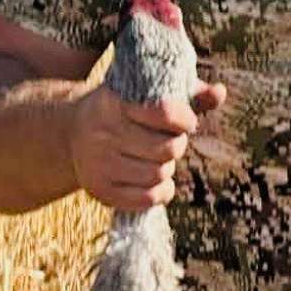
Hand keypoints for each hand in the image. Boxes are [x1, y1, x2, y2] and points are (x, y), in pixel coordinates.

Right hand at [67, 80, 226, 210]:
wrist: (70, 137)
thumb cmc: (122, 111)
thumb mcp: (145, 93)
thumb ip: (186, 92)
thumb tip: (220, 92)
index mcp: (114, 101)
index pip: (165, 112)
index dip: (185, 119)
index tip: (186, 121)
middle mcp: (103, 133)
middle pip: (168, 149)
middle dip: (177, 145)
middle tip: (170, 141)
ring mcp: (99, 164)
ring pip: (160, 174)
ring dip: (167, 168)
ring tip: (156, 159)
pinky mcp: (101, 191)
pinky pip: (149, 198)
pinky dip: (162, 191)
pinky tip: (157, 180)